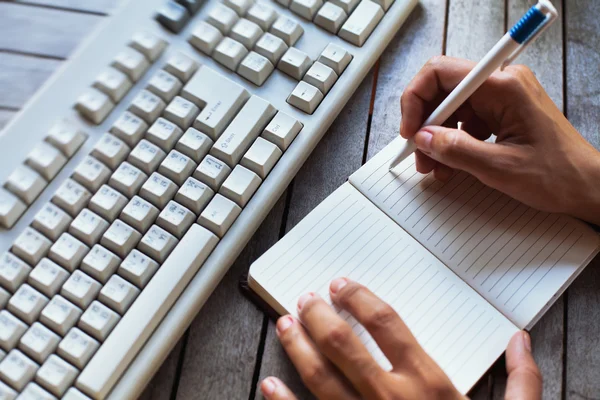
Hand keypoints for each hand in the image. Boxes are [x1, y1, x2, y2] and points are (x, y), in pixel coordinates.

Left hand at [259, 278, 541, 399]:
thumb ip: (522, 381)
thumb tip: (521, 340)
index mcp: (429, 385)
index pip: (386, 324)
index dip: (360, 298)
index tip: (343, 285)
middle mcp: (391, 398)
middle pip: (343, 344)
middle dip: (319, 315)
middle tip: (306, 298)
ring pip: (319, 377)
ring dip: (297, 347)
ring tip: (284, 324)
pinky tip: (269, 384)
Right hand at [400, 56, 599, 225]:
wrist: (588, 186)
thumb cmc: (559, 174)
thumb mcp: (499, 167)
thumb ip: (456, 150)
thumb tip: (423, 138)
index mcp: (504, 87)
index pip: (441, 73)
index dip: (416, 100)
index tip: (410, 129)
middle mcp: (502, 84)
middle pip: (444, 91)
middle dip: (425, 123)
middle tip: (417, 153)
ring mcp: (503, 98)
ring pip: (452, 108)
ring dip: (437, 137)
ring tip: (433, 166)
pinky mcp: (503, 112)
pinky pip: (466, 121)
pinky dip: (453, 142)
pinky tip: (450, 165)